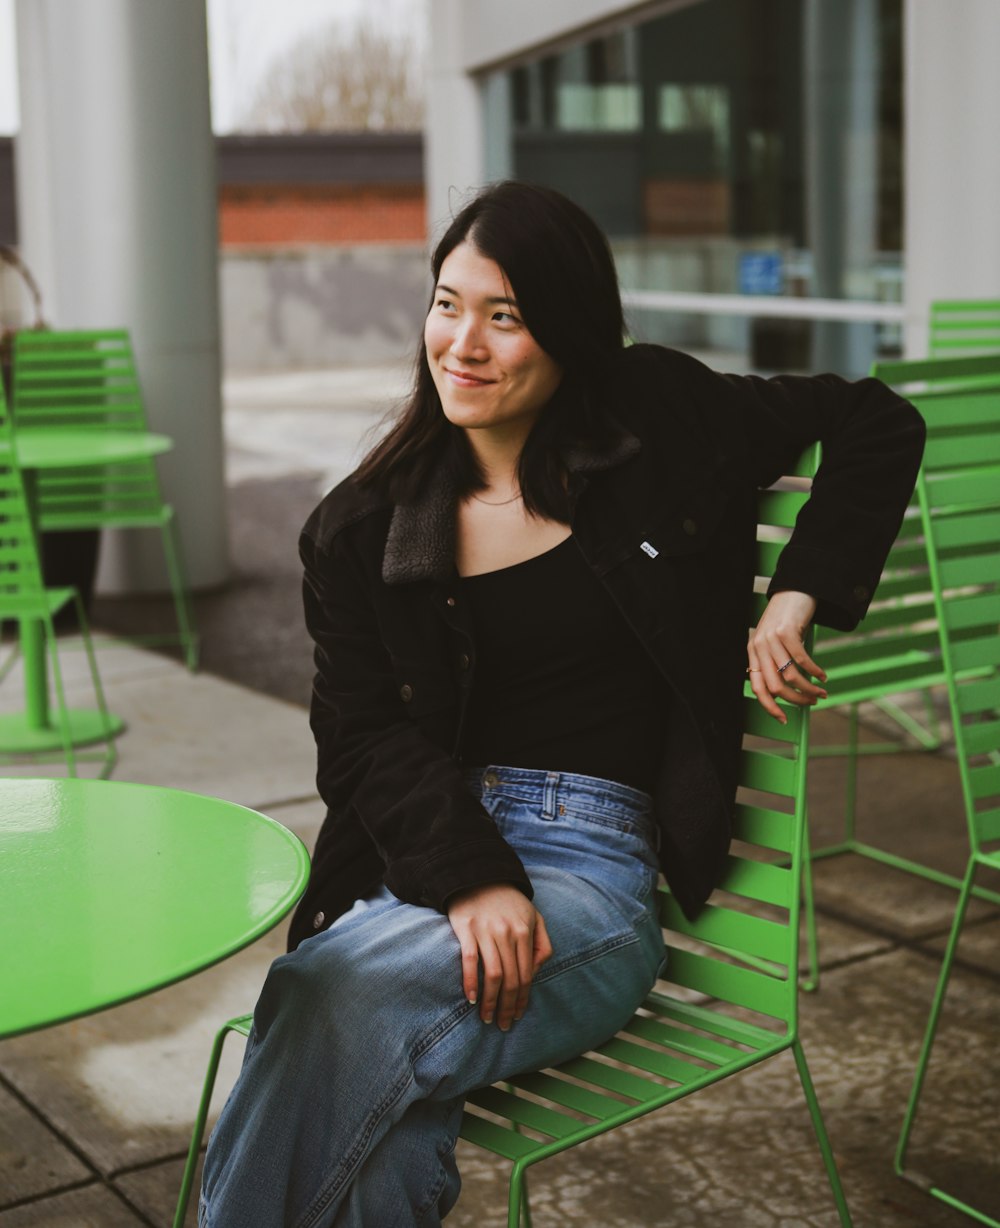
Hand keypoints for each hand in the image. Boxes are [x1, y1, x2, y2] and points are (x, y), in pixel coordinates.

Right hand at [446, 883, 551, 1030]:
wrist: (477, 874)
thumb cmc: (508, 901)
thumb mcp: (534, 916)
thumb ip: (542, 943)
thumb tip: (536, 971)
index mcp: (525, 932)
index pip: (526, 975)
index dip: (523, 999)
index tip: (518, 1016)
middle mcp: (507, 933)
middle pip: (511, 979)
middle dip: (508, 1007)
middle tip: (503, 1025)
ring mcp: (486, 931)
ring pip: (493, 975)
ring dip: (490, 1001)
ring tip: (487, 1018)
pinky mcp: (466, 929)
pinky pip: (470, 961)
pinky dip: (471, 982)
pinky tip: (471, 998)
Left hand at [747, 590, 827, 721]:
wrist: (793, 590)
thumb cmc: (786, 619)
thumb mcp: (774, 642)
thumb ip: (776, 662)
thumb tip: (788, 691)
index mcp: (753, 653)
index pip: (757, 688)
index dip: (769, 706)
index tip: (783, 718)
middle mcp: (759, 647)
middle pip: (775, 686)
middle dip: (795, 700)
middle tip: (811, 702)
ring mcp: (772, 639)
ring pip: (790, 676)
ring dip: (809, 688)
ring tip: (821, 692)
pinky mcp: (787, 631)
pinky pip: (802, 660)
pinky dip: (815, 671)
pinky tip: (823, 676)